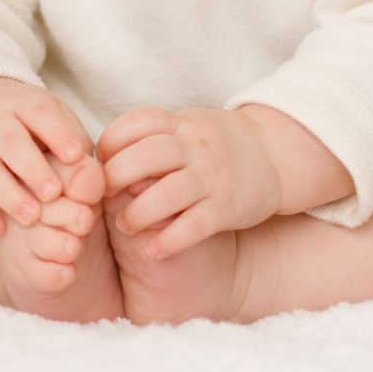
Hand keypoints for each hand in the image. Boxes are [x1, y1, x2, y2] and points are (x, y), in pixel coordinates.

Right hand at [0, 77, 104, 239]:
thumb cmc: (38, 131)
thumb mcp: (60, 125)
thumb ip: (77, 149)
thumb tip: (92, 179)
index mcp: (25, 104)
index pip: (39, 113)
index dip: (57, 133)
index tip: (75, 156)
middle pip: (8, 140)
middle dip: (30, 167)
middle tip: (53, 194)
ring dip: (6, 193)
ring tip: (32, 218)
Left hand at [96, 106, 282, 259]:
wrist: (274, 154)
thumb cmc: (216, 143)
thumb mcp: (187, 126)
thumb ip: (152, 137)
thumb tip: (102, 158)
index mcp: (182, 123)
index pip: (140, 121)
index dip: (112, 141)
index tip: (98, 162)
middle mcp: (196, 146)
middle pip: (148, 154)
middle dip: (117, 176)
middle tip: (99, 195)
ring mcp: (212, 177)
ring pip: (168, 193)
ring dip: (139, 211)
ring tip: (124, 224)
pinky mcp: (226, 208)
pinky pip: (194, 226)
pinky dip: (170, 240)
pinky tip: (152, 250)